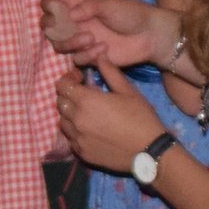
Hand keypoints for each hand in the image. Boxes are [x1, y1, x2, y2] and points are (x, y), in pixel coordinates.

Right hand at [41, 0, 167, 68]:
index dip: (48, 3)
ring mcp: (81, 39)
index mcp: (79, 3)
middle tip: (66, 27)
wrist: (150, 36)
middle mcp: (76, 21)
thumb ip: (86, 7)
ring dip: (70, 42)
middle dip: (53, 27)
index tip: (54, 8)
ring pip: (58, 44)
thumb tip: (67, 15)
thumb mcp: (109, 4)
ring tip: (89, 38)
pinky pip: (76, 59)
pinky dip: (87, 55)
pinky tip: (103, 49)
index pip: (52, 1)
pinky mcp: (89, 56)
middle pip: (48, 25)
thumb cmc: (132, 13)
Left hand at [56, 61, 166, 175]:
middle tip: (84, 94)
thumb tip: (100, 55)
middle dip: (68, 95)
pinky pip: (70, 139)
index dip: (68, 79)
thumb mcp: (127, 90)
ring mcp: (77, 139)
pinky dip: (75, 131)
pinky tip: (89, 130)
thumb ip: (110, 72)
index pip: (62, 86)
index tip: (80, 79)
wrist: (148, 151)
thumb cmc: (140, 117)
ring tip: (86, 113)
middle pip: (60, 103)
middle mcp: (76, 120)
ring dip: (70, 114)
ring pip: (62, 122)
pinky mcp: (81, 153)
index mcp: (86, 101)